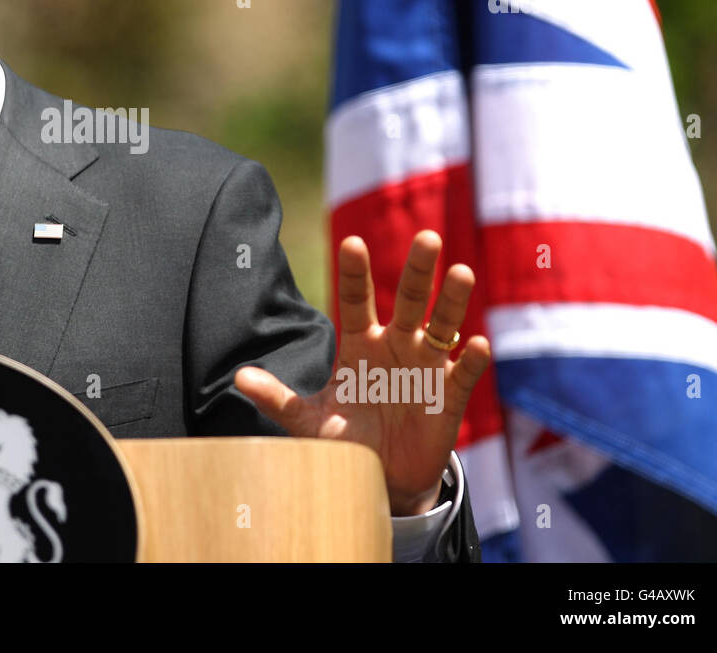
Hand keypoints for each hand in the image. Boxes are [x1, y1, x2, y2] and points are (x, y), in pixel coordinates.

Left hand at [234, 230, 491, 514]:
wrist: (380, 478)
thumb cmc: (345, 441)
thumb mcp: (309, 420)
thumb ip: (279, 398)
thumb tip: (239, 378)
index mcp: (360, 344)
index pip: (354, 300)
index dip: (354, 273)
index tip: (351, 241)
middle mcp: (396, 346)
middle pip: (409, 300)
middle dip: (417, 270)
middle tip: (427, 238)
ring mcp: (425, 368)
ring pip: (442, 326)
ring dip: (451, 301)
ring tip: (460, 272)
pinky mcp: (448, 397)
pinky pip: (463, 374)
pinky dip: (472, 360)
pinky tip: (477, 344)